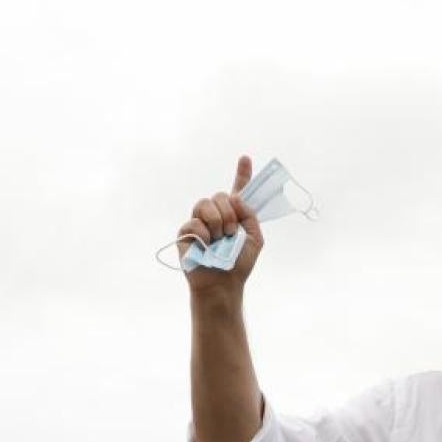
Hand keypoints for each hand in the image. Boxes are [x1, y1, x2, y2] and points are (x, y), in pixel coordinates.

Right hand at [177, 156, 264, 294]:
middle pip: (220, 195)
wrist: (224, 283)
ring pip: (205, 203)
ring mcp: (200, 222)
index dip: (242, 174)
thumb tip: (236, 198)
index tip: (246, 158)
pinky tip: (207, 244)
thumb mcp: (255, 238)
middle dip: (229, 213)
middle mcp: (216, 215)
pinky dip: (204, 233)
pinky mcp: (186, 232)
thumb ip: (250, 215)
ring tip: (220, 238)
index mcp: (234, 215)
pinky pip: (194, 221)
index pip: (237, 190)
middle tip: (231, 232)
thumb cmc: (239, 264)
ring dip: (218, 221)